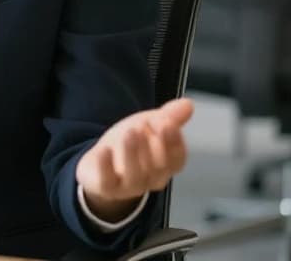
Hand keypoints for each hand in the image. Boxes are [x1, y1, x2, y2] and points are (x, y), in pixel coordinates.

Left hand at [75, 98, 193, 221]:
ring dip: (132, 154)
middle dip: (153, 146)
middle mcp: (152, 179)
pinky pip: (107, 182)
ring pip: (135, 176)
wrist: (102, 164)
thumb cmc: (132, 143)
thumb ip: (169, 116)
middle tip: (144, 126)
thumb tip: (187, 103)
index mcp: (167, 164)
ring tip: (129, 133)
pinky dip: (105, 167)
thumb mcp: (150, 124)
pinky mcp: (107, 188)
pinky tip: (104, 150)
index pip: (177, 158)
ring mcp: (129, 187)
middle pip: (158, 167)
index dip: (174, 142)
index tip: (168, 123)